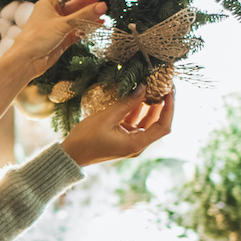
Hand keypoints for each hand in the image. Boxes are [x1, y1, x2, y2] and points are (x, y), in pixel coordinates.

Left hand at [1, 0, 104, 79]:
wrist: (26, 60)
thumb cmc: (38, 37)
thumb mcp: (63, 23)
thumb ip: (84, 15)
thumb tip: (103, 6)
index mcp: (50, 3)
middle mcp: (55, 13)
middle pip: (77, 4)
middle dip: (92, 3)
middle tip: (108, 1)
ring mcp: (59, 26)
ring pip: (79, 18)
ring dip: (91, 16)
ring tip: (106, 14)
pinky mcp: (63, 39)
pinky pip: (78, 31)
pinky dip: (88, 28)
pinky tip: (99, 26)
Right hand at [59, 86, 173, 166]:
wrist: (71, 154)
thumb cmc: (86, 139)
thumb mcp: (106, 117)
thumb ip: (127, 103)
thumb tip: (143, 87)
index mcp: (136, 144)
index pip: (163, 126)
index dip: (169, 108)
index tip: (169, 91)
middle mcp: (137, 144)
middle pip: (157, 124)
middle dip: (162, 105)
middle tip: (163, 85)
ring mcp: (130, 141)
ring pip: (147, 122)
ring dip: (150, 106)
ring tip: (151, 87)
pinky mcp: (123, 138)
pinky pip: (135, 122)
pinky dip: (137, 110)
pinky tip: (136, 96)